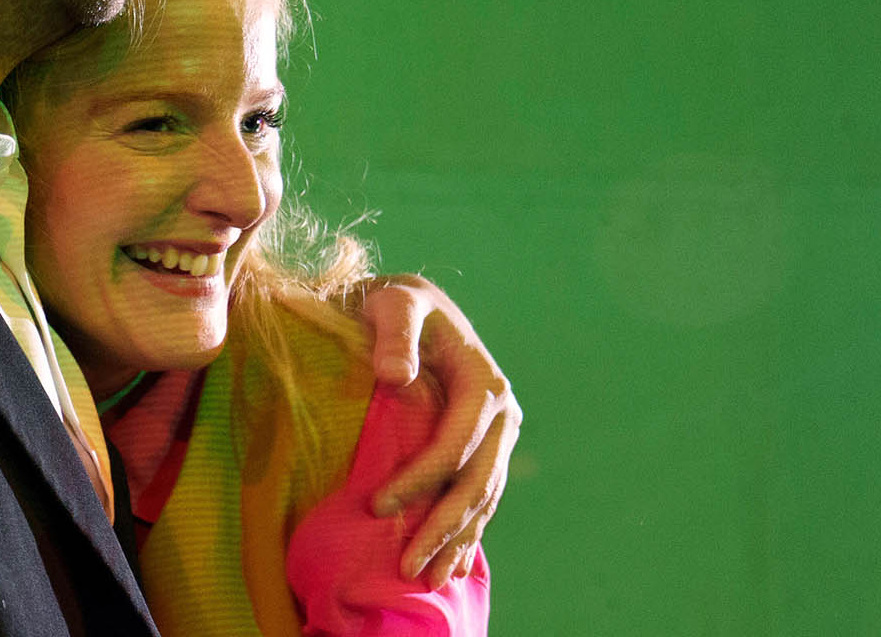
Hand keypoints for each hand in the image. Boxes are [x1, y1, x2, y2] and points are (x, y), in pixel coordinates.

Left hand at [357, 274, 521, 585]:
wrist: (414, 305)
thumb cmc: (396, 303)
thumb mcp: (393, 304)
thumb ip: (394, 334)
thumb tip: (395, 377)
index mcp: (483, 380)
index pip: (456, 441)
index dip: (423, 477)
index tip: (378, 504)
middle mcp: (502, 410)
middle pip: (478, 480)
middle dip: (444, 526)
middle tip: (408, 565)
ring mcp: (498, 433)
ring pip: (484, 496)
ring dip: (458, 539)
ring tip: (428, 577)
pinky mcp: (487, 447)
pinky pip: (482, 495)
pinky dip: (468, 530)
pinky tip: (451, 563)